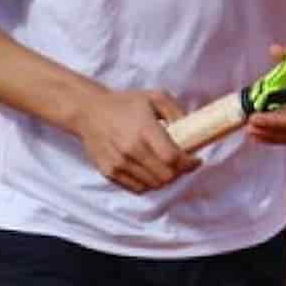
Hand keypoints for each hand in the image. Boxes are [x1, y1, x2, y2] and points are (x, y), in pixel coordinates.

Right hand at [73, 89, 201, 193]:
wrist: (89, 111)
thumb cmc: (125, 103)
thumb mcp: (154, 97)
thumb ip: (176, 112)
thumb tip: (192, 131)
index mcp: (144, 129)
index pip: (172, 158)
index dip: (189, 164)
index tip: (196, 160)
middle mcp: (130, 149)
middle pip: (165, 176)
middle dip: (179, 172)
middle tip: (182, 163)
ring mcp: (118, 163)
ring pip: (153, 185)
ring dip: (164, 178)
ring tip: (165, 166)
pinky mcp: (109, 172)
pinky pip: (137, 188)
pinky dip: (148, 183)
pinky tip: (150, 170)